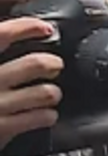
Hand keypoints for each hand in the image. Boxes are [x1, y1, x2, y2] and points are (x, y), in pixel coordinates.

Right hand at [0, 17, 62, 150]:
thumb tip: (17, 34)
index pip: (3, 34)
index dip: (27, 27)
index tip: (45, 28)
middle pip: (34, 64)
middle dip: (52, 64)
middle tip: (55, 66)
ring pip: (44, 93)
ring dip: (52, 93)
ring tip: (50, 94)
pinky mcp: (2, 128)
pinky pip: (40, 117)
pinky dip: (47, 116)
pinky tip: (45, 115)